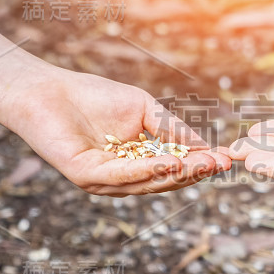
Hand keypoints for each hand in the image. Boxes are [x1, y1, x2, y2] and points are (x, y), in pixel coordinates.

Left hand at [5, 67, 230, 195]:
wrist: (48, 90)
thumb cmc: (94, 97)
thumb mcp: (145, 110)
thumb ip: (172, 129)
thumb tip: (205, 146)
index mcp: (137, 164)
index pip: (173, 169)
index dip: (200, 165)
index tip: (226, 158)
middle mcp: (122, 178)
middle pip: (165, 180)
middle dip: (195, 172)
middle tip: (220, 165)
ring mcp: (104, 181)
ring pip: (147, 183)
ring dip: (177, 174)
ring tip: (203, 164)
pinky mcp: (86, 176)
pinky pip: (122, 176)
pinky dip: (147, 170)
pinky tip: (169, 162)